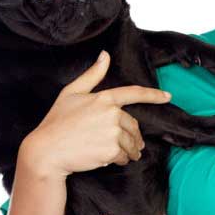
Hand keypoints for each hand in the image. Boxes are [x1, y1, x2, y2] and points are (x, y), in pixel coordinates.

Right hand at [24, 51, 172, 177]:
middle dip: (132, 136)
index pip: (134, 93)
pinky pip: (125, 156)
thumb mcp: (71, 93)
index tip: (167, 97)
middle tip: (124, 145)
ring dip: (128, 150)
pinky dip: (120, 160)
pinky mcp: (112, 150)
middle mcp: (111, 113)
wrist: (47, 151)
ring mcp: (112, 132)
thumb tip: (105, 55)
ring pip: (131, 143)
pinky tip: (107, 159)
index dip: (153, 95)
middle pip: (133, 125)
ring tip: (117, 154)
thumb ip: (92, 75)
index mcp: (104, 98)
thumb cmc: (56, 122)